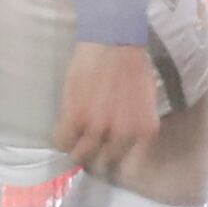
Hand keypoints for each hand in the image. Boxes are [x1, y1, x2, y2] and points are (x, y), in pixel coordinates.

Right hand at [55, 40, 161, 176]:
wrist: (113, 41)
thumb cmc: (133, 66)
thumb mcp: (146, 102)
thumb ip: (136, 125)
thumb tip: (125, 143)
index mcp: (144, 131)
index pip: (129, 165)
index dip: (116, 160)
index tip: (109, 155)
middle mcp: (123, 134)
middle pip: (104, 162)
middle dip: (97, 156)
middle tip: (90, 145)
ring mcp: (97, 128)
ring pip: (80, 155)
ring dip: (77, 149)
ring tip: (76, 138)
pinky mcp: (74, 117)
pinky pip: (62, 141)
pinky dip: (61, 138)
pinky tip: (65, 129)